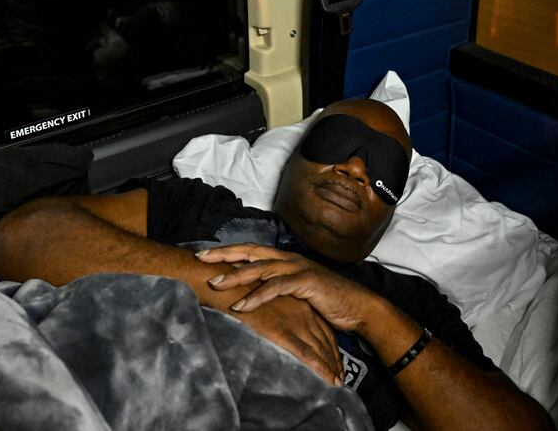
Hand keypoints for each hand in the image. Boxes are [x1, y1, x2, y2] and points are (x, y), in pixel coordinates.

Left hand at [198, 243, 377, 333]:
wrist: (357, 307)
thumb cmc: (326, 300)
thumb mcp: (296, 291)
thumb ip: (276, 286)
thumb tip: (252, 290)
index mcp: (284, 259)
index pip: (250, 250)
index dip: (227, 251)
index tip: (204, 254)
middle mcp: (288, 259)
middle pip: (250, 252)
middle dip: (224, 254)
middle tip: (200, 257)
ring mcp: (297, 268)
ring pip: (260, 268)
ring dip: (236, 276)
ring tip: (215, 283)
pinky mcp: (306, 282)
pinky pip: (276, 288)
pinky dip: (257, 296)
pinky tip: (241, 305)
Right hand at [232, 293, 344, 385]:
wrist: (229, 285)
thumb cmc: (241, 291)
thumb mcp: (264, 301)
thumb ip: (274, 313)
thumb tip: (275, 327)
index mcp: (299, 304)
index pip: (322, 329)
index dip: (331, 347)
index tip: (336, 363)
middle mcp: (302, 313)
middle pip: (326, 340)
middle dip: (335, 360)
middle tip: (341, 378)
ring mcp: (294, 323)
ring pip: (320, 349)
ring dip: (331, 367)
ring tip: (338, 384)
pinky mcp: (283, 332)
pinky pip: (306, 353)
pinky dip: (320, 368)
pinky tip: (329, 380)